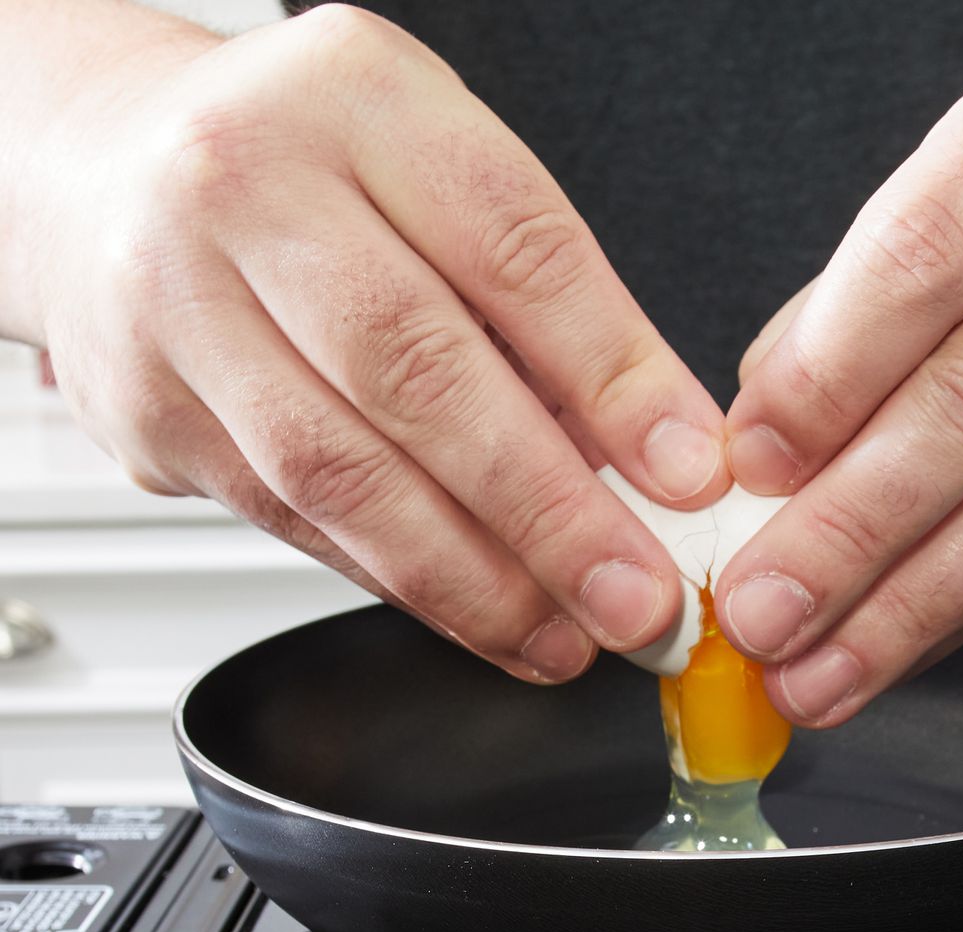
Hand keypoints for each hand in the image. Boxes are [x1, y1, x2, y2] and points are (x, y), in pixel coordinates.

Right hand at [19, 5, 730, 680]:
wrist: (107, 169)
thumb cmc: (310, 165)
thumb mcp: (438, 165)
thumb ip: (539, 297)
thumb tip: (650, 451)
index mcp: (359, 99)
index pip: (514, 248)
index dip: (614, 375)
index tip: (687, 473)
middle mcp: (248, 189)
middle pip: (419, 371)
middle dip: (546, 510)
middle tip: (635, 594)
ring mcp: (176, 302)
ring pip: (339, 470)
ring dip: (471, 576)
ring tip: (563, 632)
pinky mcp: (148, 410)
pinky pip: (290, 518)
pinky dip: (397, 579)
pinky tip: (472, 610)